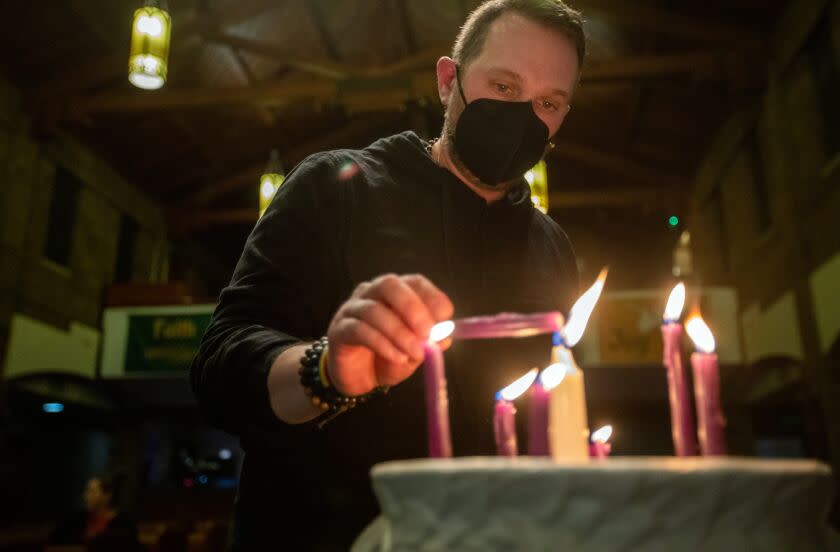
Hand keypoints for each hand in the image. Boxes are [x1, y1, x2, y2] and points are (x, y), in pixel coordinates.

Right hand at [326, 273, 453, 396]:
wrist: (360, 379)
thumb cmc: (389, 358)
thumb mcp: (416, 352)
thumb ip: (429, 342)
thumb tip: (445, 336)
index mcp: (396, 293)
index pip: (414, 283)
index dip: (431, 296)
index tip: (445, 316)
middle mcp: (372, 294)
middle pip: (389, 285)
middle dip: (411, 307)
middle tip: (427, 331)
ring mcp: (352, 309)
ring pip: (374, 310)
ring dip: (399, 332)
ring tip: (415, 353)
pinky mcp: (339, 330)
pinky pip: (359, 331)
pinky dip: (382, 344)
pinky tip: (397, 358)